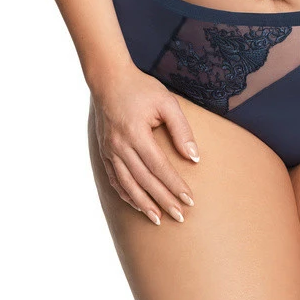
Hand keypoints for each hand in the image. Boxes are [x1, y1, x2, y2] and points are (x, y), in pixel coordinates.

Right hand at [90, 66, 200, 224]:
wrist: (109, 80)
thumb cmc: (141, 89)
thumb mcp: (167, 102)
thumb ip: (181, 129)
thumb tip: (194, 157)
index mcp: (136, 133)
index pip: (159, 167)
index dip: (175, 185)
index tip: (190, 200)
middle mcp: (120, 146)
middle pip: (144, 181)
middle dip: (163, 200)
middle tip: (180, 216)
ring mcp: (109, 151)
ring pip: (127, 185)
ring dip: (143, 204)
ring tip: (158, 219)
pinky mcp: (104, 152)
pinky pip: (114, 180)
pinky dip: (127, 195)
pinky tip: (138, 204)